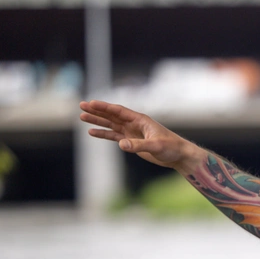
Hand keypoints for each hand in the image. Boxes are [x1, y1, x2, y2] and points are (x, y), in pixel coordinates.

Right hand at [79, 100, 203, 173]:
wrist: (178, 155)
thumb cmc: (171, 147)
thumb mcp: (156, 146)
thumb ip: (138, 145)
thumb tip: (121, 144)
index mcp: (140, 120)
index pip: (119, 111)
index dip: (104, 107)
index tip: (91, 103)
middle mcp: (134, 124)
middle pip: (112, 115)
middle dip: (97, 111)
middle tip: (81, 105)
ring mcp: (132, 132)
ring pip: (111, 124)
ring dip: (97, 121)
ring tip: (82, 117)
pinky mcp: (132, 141)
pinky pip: (114, 136)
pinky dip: (103, 134)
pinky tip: (92, 132)